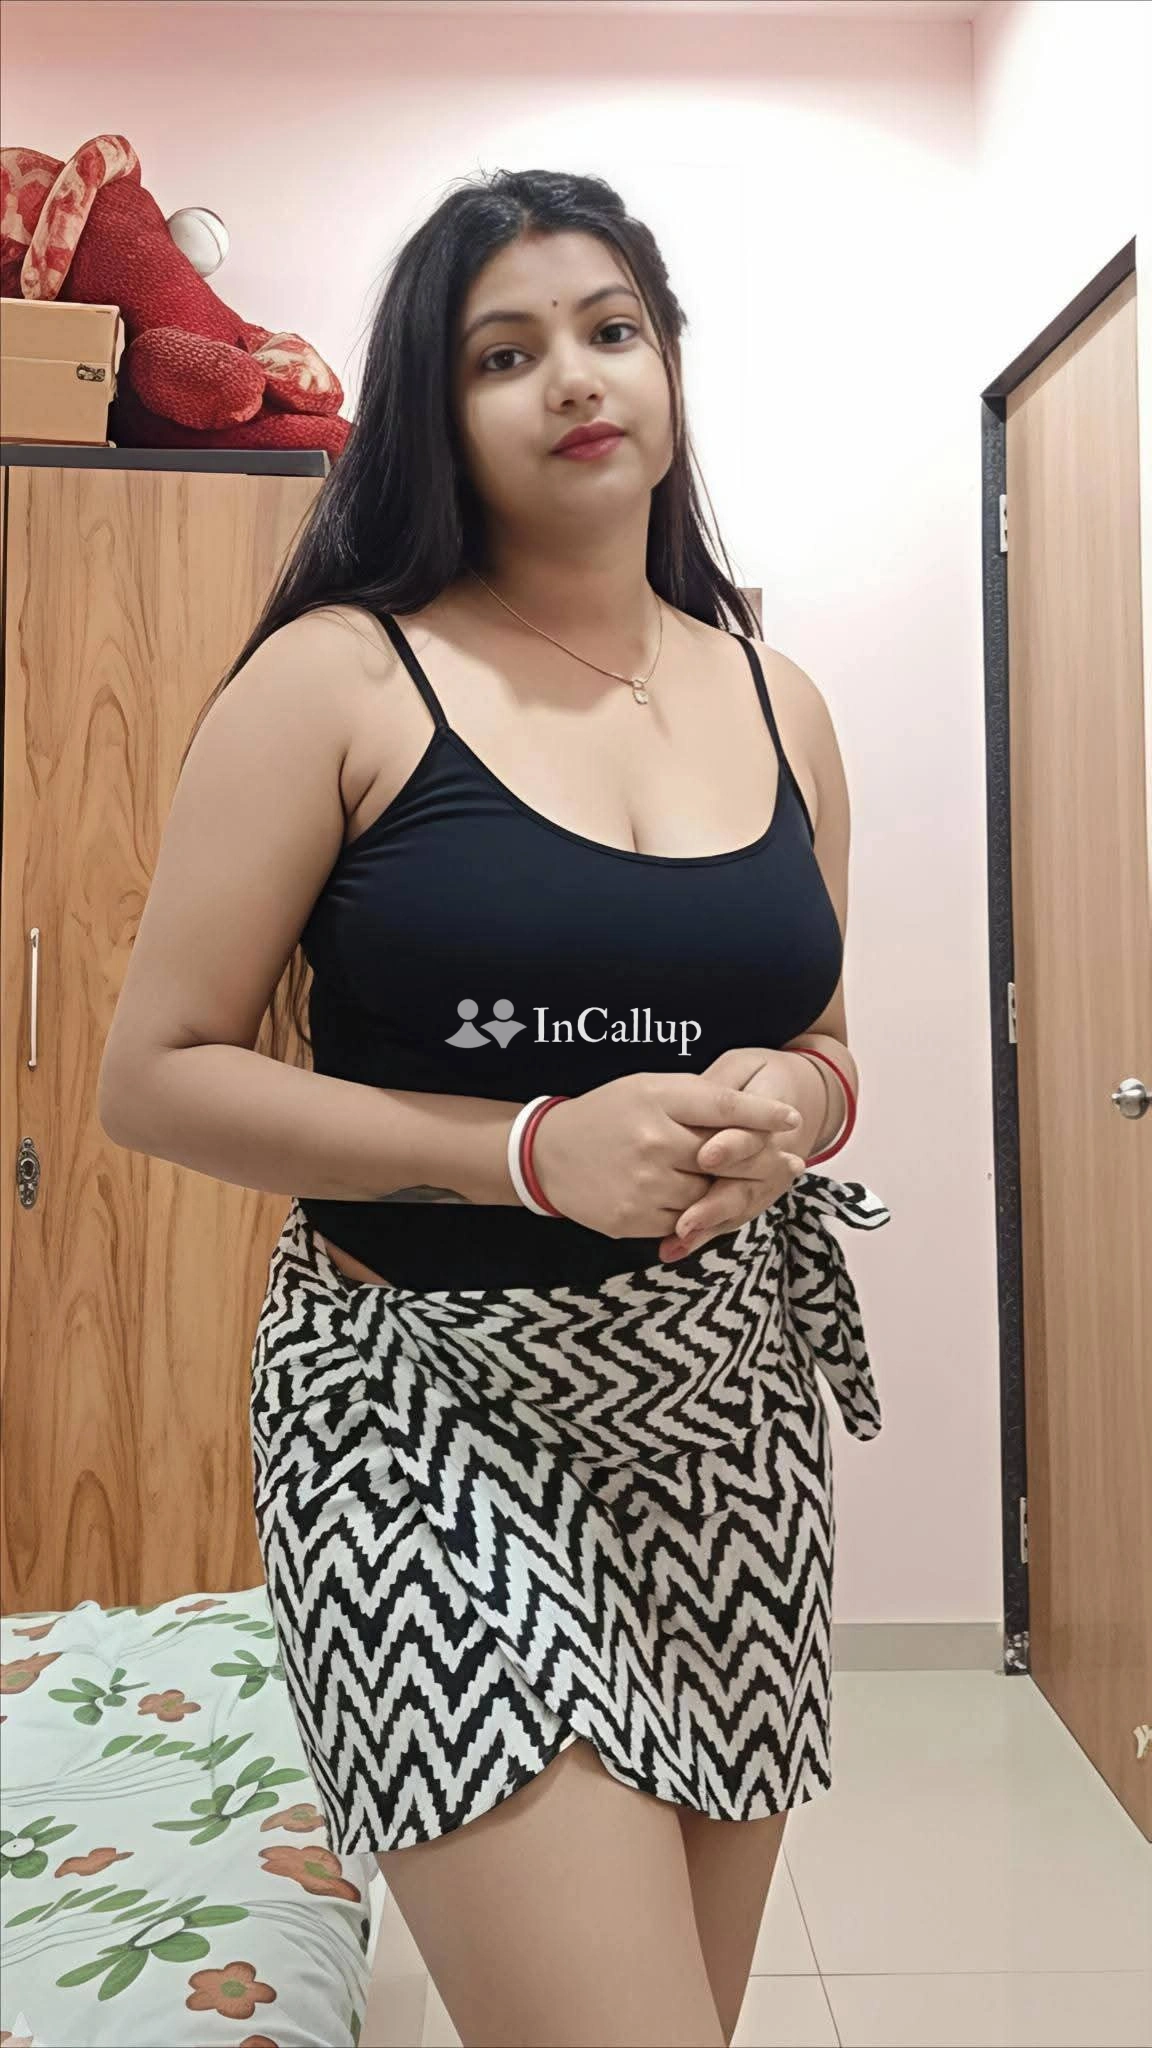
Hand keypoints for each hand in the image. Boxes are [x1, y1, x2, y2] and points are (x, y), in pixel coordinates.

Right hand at [528, 1065, 804, 1246]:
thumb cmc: (610, 1114)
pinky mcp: (632, 1218)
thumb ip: (700, 1099)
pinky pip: (684, 1222)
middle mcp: (652, 1141)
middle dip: (764, 1162)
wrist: (547, 1153)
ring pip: (710, 1196)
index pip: (723, 1104)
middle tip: (792, 1163)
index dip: (763, 1112)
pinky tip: (703, 1204)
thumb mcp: (650, 1089)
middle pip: (727, 1158)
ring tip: (748, 1184)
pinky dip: (699, 1214)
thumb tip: (762, 1117)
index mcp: (658, 1099)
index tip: (794, 1119)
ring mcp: (642, 1184)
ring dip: (730, 1192)